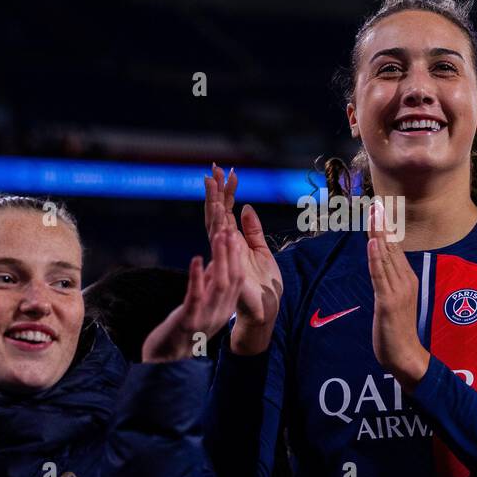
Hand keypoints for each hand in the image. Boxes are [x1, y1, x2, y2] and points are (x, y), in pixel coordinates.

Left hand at [142, 226, 244, 362]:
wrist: (166, 361)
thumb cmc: (182, 331)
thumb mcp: (201, 305)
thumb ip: (209, 285)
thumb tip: (214, 261)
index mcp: (225, 309)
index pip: (238, 279)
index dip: (236, 256)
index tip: (234, 234)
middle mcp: (220, 313)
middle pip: (233, 279)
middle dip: (231, 253)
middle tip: (229, 229)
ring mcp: (205, 318)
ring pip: (219, 286)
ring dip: (220, 259)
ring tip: (218, 237)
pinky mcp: (188, 323)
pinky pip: (196, 297)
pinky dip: (198, 276)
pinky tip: (196, 259)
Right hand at [204, 164, 281, 354]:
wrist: (263, 307)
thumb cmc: (263, 282)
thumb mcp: (262, 249)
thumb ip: (253, 229)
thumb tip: (246, 206)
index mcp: (234, 239)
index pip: (228, 210)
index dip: (228, 191)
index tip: (230, 172)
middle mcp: (226, 244)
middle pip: (217, 212)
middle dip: (216, 191)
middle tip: (214, 168)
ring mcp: (225, 254)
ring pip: (216, 223)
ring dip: (214, 203)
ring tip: (213, 183)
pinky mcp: (227, 264)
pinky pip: (221, 243)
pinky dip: (220, 226)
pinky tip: (220, 211)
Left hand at [367, 199, 429, 392]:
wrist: (405, 356)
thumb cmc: (397, 331)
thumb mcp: (395, 301)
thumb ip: (389, 282)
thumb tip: (380, 265)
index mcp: (407, 279)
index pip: (395, 248)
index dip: (386, 228)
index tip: (379, 209)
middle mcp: (405, 281)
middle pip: (391, 247)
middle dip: (382, 224)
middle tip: (375, 202)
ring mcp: (398, 290)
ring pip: (385, 256)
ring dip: (378, 233)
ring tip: (373, 214)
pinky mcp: (388, 302)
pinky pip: (380, 275)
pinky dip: (376, 257)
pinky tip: (373, 242)